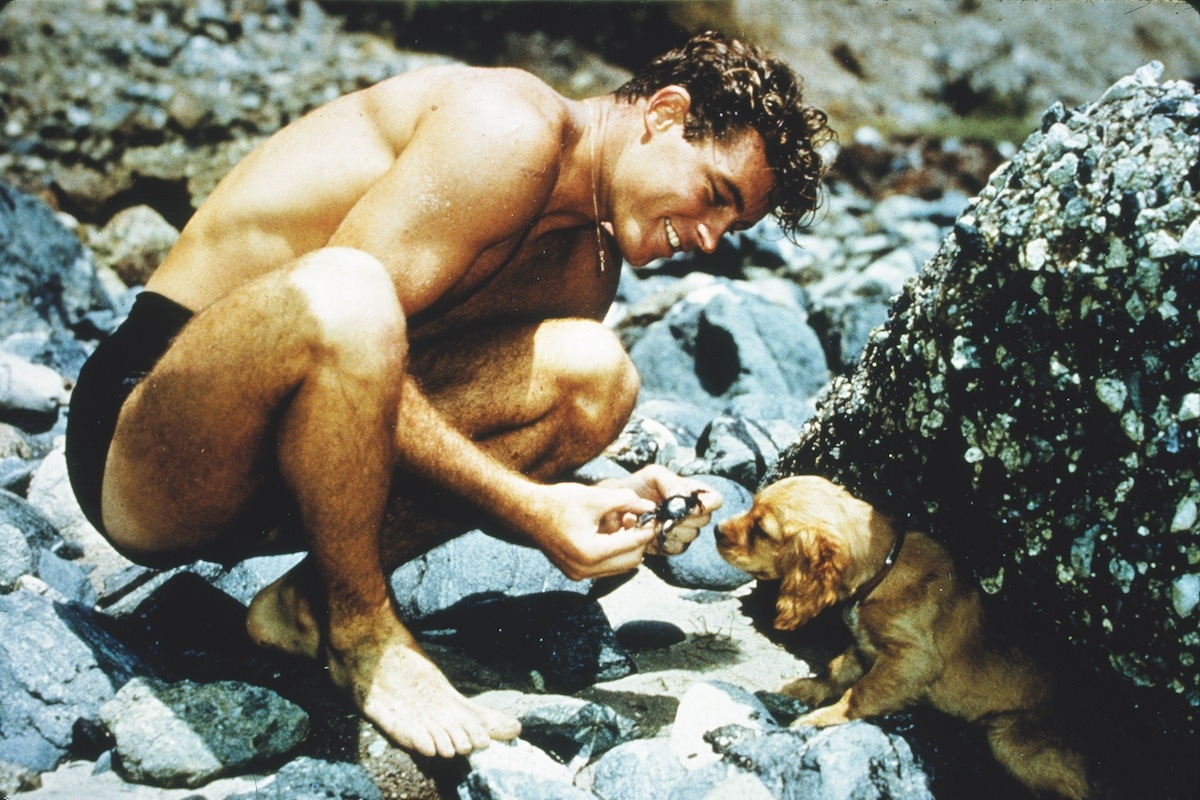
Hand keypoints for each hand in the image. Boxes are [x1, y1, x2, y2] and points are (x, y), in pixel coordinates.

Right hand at [526, 481, 656, 579]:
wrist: (527, 512)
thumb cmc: (558, 502)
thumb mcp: (595, 497)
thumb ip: (625, 502)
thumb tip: (650, 506)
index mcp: (590, 552)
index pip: (631, 545)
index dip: (646, 530)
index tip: (655, 517)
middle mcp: (584, 569)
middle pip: (630, 561)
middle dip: (638, 540)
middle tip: (638, 518)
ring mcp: (579, 574)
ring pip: (620, 566)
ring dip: (627, 547)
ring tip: (623, 523)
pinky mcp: (576, 573)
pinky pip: (606, 567)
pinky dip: (614, 552)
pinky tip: (611, 532)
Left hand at [599, 465, 722, 555]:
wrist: (615, 506)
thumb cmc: (637, 486)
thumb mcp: (654, 475)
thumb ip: (672, 483)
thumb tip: (682, 499)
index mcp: (692, 493)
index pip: (714, 500)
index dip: (707, 504)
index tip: (689, 504)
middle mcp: (692, 513)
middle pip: (703, 520)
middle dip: (682, 516)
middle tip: (663, 511)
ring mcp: (682, 531)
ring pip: (689, 535)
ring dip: (669, 528)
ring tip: (651, 518)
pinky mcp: (669, 546)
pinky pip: (675, 548)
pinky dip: (661, 540)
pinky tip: (648, 531)